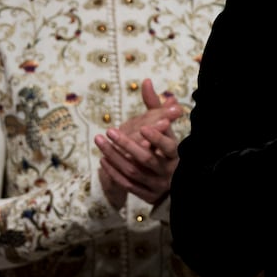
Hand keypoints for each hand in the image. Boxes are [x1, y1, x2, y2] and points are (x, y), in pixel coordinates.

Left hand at [95, 79, 182, 208]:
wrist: (173, 183)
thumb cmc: (167, 149)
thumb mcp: (166, 129)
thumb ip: (155, 106)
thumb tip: (146, 81)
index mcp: (176, 155)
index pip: (169, 147)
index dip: (157, 138)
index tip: (143, 127)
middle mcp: (168, 172)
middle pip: (146, 159)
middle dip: (126, 145)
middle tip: (109, 131)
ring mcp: (157, 186)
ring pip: (132, 172)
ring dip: (114, 156)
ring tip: (100, 141)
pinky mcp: (147, 196)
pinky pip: (127, 184)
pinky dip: (113, 172)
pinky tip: (103, 159)